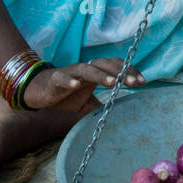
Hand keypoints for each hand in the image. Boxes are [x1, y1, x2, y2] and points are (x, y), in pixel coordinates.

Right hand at [20, 57, 146, 111]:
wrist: (39, 92)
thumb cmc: (66, 96)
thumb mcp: (87, 104)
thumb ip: (102, 106)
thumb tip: (120, 117)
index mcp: (95, 73)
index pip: (115, 66)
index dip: (129, 71)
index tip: (143, 81)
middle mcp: (85, 69)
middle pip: (105, 65)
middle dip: (121, 72)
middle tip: (135, 82)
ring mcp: (70, 73)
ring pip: (87, 69)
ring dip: (100, 75)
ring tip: (112, 83)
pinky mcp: (55, 80)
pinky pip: (62, 78)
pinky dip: (69, 81)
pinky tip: (76, 86)